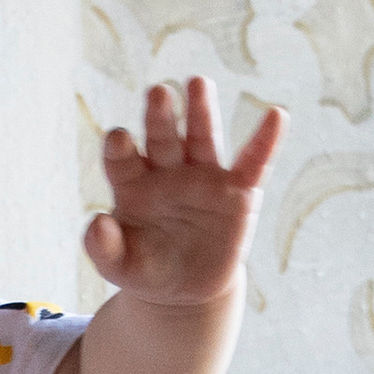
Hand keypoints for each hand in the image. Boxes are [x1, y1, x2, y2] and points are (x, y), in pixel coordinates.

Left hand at [84, 75, 282, 306]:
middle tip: (158, 92)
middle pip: (162, 137)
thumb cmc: (147, 270)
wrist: (186, 289)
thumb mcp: (120, 267)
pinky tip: (276, 115)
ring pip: (201, 137)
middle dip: (160, 115)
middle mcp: (166, 171)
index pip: (122, 159)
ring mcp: (203, 177)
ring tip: (197, 83)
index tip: (119, 138)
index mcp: (132, 183)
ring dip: (200, 110)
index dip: (120, 148)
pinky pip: (253, 162)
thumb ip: (103, 248)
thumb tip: (96, 223)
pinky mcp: (237, 191)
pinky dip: (266, 140)